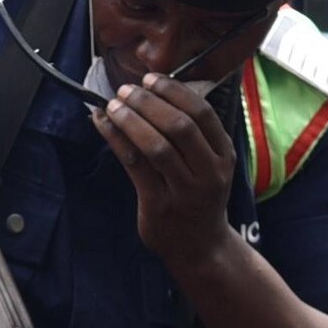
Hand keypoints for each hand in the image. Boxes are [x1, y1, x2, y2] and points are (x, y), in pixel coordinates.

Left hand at [92, 72, 235, 265]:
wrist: (201, 248)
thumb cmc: (200, 199)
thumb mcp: (210, 167)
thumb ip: (193, 135)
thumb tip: (153, 93)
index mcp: (224, 156)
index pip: (202, 113)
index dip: (174, 91)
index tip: (150, 79)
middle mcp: (209, 173)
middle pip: (179, 126)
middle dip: (149, 102)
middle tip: (126, 90)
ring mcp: (185, 192)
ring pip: (156, 146)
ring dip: (131, 120)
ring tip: (112, 105)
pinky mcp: (159, 206)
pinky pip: (134, 165)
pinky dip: (116, 140)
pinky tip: (103, 125)